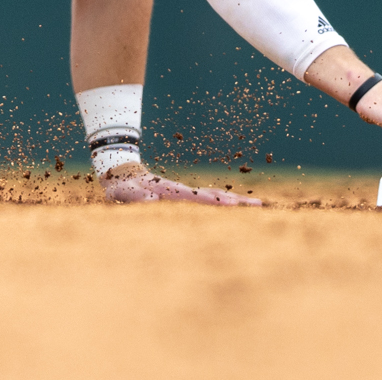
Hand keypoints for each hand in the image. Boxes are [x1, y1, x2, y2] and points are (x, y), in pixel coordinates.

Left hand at [101, 165, 260, 206]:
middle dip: (236, 202)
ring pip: (213, 198)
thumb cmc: (120, 186)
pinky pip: (207, 202)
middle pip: (213, 196)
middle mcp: (182, 192)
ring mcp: (184, 194)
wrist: (122, 171)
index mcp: (170, 192)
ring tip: (256, 207)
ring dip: (234, 203)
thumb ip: (136, 195)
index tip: (232, 205)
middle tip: (260, 207)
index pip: (197, 198)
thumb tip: (150, 200)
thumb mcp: (123, 191)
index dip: (215, 202)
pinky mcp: (183, 199)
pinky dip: (224, 205)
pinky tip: (237, 209)